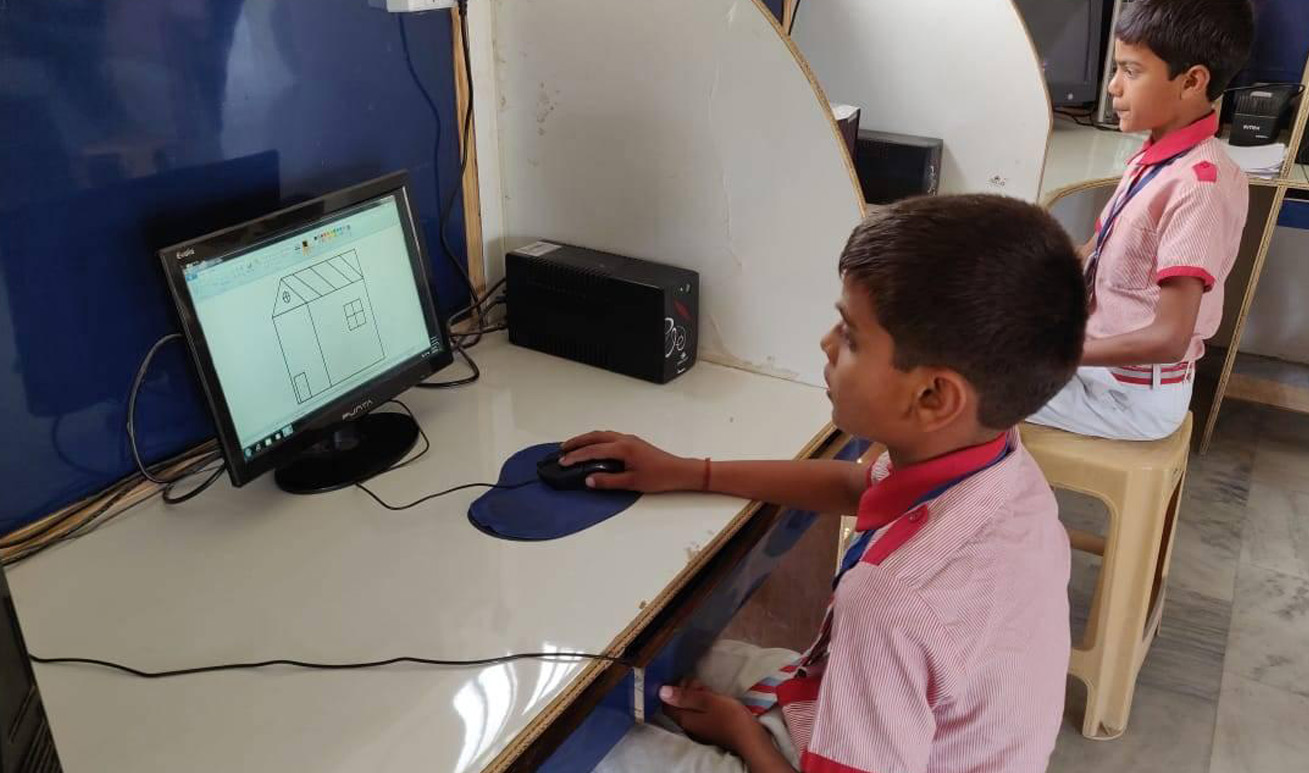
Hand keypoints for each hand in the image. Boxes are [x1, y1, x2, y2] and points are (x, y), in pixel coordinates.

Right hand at [559, 431, 701, 491]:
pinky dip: (596, 439)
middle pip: (594, 437)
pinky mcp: (633, 442)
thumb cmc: (659, 477)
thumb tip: (589, 480)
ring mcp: (629, 439)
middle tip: (562, 449)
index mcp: (623, 448)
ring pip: (601, 434)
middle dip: (577, 442)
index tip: (563, 462)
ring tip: (573, 446)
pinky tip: (593, 446)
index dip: (576, 456)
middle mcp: (624, 439)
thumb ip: (608, 481)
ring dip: (586, 439)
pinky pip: (609, 436)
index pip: (593, 451)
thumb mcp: (632, 482)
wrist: (679, 471)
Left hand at [660, 680, 765, 753]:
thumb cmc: (729, 717)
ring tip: (705, 686)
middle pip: (679, 706)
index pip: (667, 705)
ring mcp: (700, 728)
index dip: (672, 690)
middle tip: (697, 681)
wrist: (750, 738)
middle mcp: (689, 726)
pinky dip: (702, 702)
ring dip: (694, 696)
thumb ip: (685, 696)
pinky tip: (711, 695)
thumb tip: (661, 691)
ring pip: (690, 708)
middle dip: (684, 691)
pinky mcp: (710, 728)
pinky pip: (700, 712)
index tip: (683, 679)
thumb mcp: (707, 701)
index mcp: (685, 719)